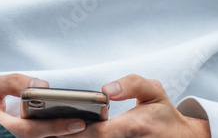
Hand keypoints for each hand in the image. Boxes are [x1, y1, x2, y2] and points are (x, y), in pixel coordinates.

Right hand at [0, 73, 86, 136]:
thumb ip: (12, 82)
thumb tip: (41, 85)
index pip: (28, 130)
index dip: (53, 127)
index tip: (77, 122)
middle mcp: (4, 137)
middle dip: (64, 135)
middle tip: (89, 126)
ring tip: (85, 128)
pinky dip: (53, 137)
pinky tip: (70, 129)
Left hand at [74, 74, 210, 136]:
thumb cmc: (163, 114)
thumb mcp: (154, 91)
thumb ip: (131, 84)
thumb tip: (107, 90)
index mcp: (132, 127)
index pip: (96, 132)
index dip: (76, 129)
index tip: (62, 121)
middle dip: (71, 136)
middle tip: (54, 127)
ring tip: (61, 131)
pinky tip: (78, 134)